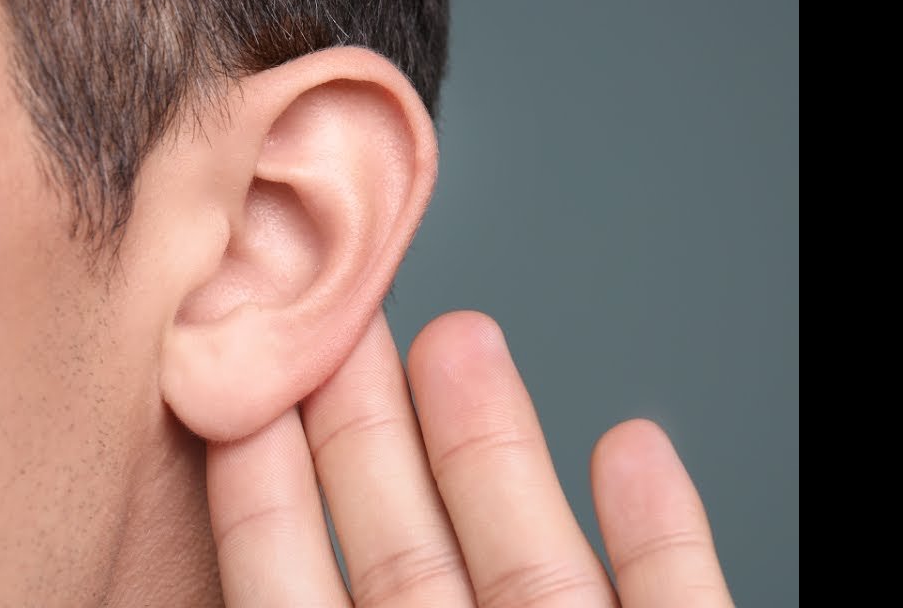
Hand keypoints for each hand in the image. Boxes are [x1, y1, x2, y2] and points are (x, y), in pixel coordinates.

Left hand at [208, 310, 733, 606]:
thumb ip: (282, 604)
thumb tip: (227, 469)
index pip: (291, 598)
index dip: (266, 495)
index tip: (240, 388)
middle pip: (406, 559)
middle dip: (371, 434)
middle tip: (341, 324)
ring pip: (533, 567)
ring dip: (499, 449)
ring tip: (462, 336)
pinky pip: (675, 605)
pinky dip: (664, 535)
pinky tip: (634, 447)